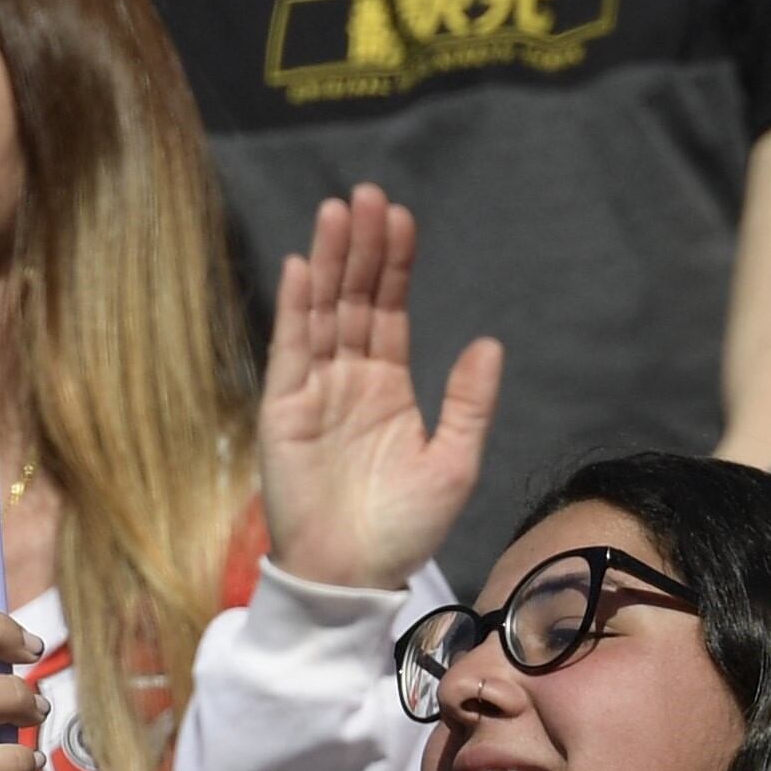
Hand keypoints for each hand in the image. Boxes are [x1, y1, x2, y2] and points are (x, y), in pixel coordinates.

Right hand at [259, 187, 501, 590]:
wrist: (354, 575)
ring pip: (321, 313)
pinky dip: (294, 309)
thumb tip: (489, 342)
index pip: (390, 310)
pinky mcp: (282, 410)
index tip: (402, 219)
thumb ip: (469, 403)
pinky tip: (302, 268)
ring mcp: (312, 391)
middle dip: (361, 249)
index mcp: (389, 387)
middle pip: (354, 299)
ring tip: (338, 213)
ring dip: (328, 263)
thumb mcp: (454, 463)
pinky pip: (290, 351)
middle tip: (370, 195)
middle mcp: (348, 379)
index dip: (395, 265)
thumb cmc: (404, 528)